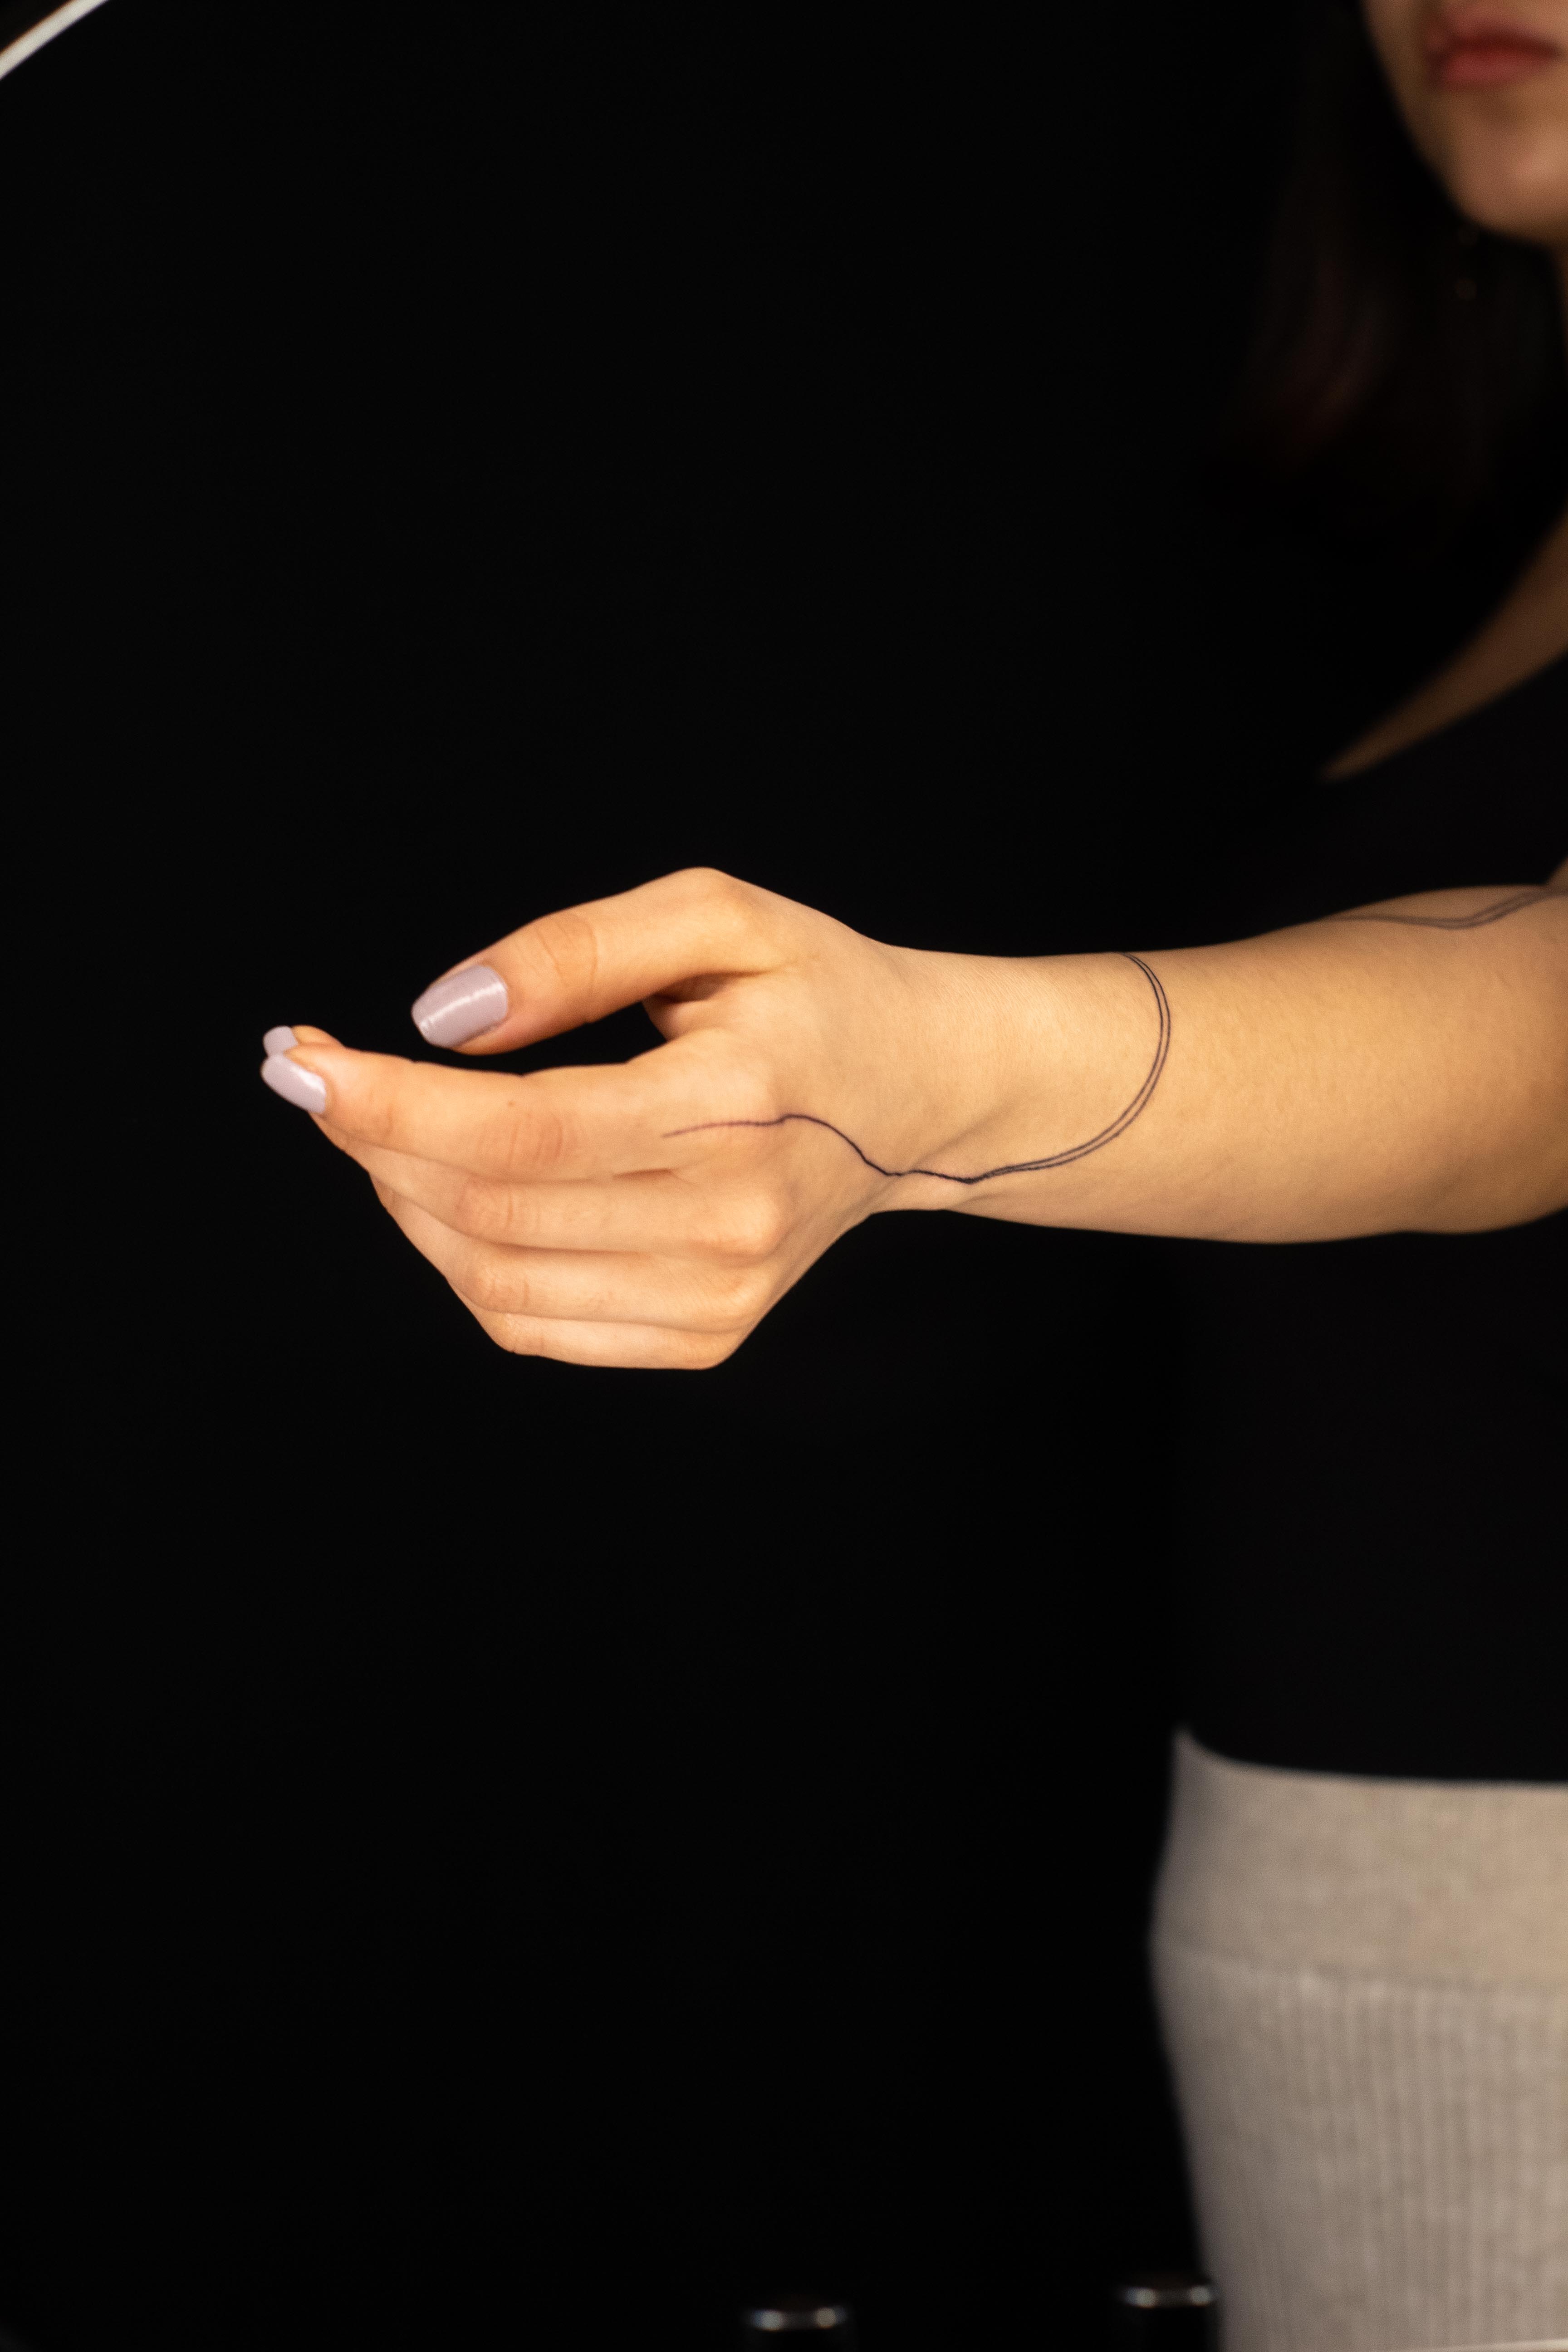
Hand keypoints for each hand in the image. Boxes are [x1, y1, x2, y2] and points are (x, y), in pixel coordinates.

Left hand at [259, 868, 1028, 1367]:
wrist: (914, 1097)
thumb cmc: (810, 993)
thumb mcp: (714, 916)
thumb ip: (577, 949)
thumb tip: (443, 1018)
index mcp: (736, 1103)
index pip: (520, 1134)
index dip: (388, 1104)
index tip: (300, 1061)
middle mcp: (730, 1218)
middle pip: (490, 1209)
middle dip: (373, 1142)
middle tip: (321, 1077)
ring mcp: (720, 1294)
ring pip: (495, 1279)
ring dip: (404, 1204)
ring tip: (386, 1129)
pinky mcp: (706, 1333)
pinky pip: (533, 1325)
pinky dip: (460, 1263)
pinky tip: (449, 1193)